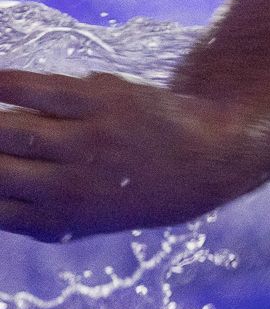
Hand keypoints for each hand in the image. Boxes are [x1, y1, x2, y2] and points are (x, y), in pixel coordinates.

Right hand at [0, 70, 264, 240]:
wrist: (209, 159)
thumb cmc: (137, 190)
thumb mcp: (90, 220)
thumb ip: (39, 218)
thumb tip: (1, 203)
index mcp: (60, 220)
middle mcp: (69, 186)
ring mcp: (85, 142)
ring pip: (4, 128)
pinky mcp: (98, 101)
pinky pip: (29, 88)